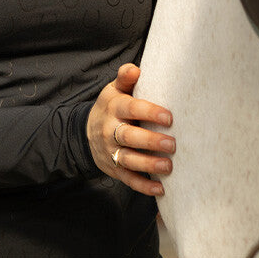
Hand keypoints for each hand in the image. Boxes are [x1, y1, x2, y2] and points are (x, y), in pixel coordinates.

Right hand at [86, 63, 175, 196]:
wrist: (86, 132)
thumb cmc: (111, 106)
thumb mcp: (113, 89)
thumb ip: (125, 78)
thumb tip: (135, 69)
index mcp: (113, 108)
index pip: (131, 109)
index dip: (149, 112)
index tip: (169, 117)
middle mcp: (110, 131)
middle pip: (129, 137)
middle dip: (150, 141)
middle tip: (172, 144)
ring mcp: (111, 151)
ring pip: (128, 160)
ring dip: (148, 164)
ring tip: (168, 166)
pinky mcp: (114, 169)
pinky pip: (128, 179)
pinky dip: (143, 186)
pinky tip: (160, 188)